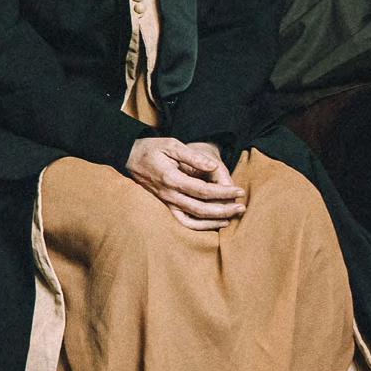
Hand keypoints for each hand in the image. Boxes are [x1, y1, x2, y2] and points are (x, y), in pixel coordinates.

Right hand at [125, 135, 246, 229]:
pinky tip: (213, 223)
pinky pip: (183, 222)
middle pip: (201, 209)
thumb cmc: (152, 148)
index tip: (239, 191)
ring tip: (231, 218)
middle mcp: (169, 195)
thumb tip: (213, 166)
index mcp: (171, 178)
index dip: (223, 193)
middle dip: (224, 210)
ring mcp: (166, 203)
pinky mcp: (165, 207)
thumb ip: (193, 156)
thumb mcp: (172, 145)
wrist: (129, 157)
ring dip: (214, 221)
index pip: (203, 191)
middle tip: (241, 207)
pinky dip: (200, 226)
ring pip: (193, 220)